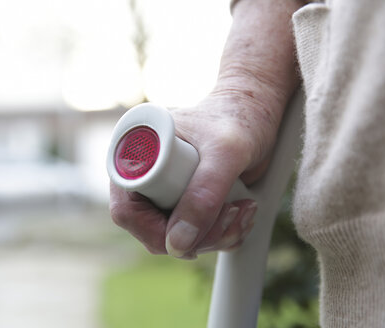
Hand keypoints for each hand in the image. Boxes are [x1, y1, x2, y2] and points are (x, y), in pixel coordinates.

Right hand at [109, 0, 302, 258]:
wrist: (258, 112)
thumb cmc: (238, 118)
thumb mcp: (225, 152)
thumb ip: (204, 193)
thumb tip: (177, 243)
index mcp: (137, 155)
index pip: (127, 211)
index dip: (159, 231)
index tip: (199, 228)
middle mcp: (147, 177)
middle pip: (156, 234)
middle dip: (200, 236)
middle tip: (234, 212)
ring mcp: (169, 193)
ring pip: (181, 241)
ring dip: (219, 236)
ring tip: (244, 207)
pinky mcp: (191, 203)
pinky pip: (200, 238)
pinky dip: (226, 234)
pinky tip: (244, 209)